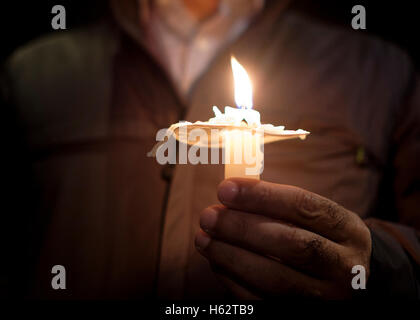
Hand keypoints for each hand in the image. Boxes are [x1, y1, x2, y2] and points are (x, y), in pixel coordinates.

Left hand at [195, 178, 371, 298]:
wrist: (356, 282)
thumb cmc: (324, 240)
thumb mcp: (318, 218)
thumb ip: (282, 206)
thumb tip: (232, 196)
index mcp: (346, 230)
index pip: (304, 207)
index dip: (261, 196)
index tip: (226, 189)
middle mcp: (342, 266)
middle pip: (290, 244)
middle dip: (242, 228)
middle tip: (209, 216)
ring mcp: (325, 297)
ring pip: (275, 279)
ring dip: (231, 256)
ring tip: (204, 239)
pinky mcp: (302, 314)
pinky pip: (263, 301)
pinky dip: (234, 281)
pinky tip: (217, 262)